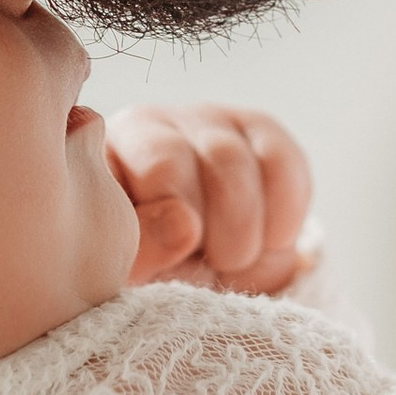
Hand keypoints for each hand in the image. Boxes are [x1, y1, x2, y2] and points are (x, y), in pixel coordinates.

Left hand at [107, 104, 312, 292]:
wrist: (180, 270)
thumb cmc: (144, 267)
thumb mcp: (131, 273)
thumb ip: (143, 252)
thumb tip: (184, 225)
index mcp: (111, 150)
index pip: (163, 164)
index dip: (182, 219)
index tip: (176, 258)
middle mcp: (157, 122)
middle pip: (217, 157)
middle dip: (225, 228)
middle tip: (214, 265)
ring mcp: (208, 121)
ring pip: (249, 161)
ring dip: (250, 229)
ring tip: (234, 261)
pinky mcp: (258, 132)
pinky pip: (285, 165)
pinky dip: (284, 215)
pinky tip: (269, 241)